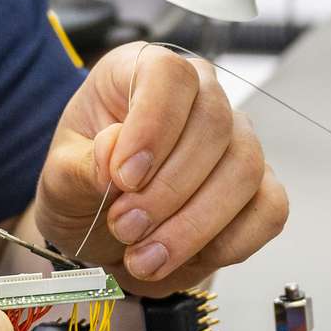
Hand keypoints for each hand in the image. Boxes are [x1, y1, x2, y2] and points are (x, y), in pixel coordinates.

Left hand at [25, 44, 289, 292]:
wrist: (104, 230)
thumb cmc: (84, 187)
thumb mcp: (60, 180)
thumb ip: (81, 166)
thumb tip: (114, 154)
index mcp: (143, 71)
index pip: (169, 75)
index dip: (154, 125)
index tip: (125, 177)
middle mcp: (201, 95)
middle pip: (214, 125)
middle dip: (168, 190)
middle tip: (125, 228)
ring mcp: (237, 139)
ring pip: (244, 170)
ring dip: (195, 224)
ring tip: (144, 257)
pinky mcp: (260, 186)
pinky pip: (270, 210)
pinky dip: (231, 243)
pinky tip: (188, 260)